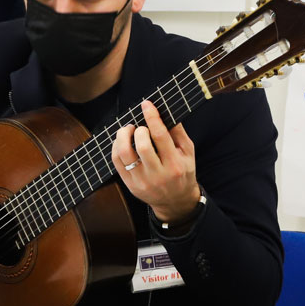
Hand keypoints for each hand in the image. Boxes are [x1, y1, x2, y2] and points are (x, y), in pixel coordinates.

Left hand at [112, 100, 199, 222]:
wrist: (175, 201)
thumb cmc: (182, 171)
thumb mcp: (188, 152)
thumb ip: (178, 132)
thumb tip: (166, 111)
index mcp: (175, 164)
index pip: (161, 136)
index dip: (152, 117)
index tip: (146, 104)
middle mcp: (158, 175)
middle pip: (142, 146)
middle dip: (138, 130)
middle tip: (139, 126)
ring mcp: (142, 182)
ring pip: (125, 154)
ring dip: (123, 136)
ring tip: (128, 130)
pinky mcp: (130, 185)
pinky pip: (117, 162)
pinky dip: (116, 147)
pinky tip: (122, 141)